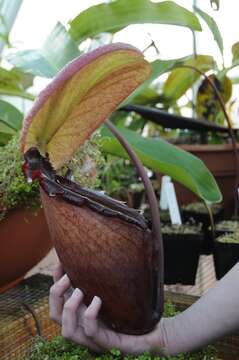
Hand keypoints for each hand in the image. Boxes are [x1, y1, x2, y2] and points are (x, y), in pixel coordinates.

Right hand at [49, 262, 168, 354]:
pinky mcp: (106, 343)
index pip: (59, 298)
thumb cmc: (133, 308)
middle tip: (67, 278)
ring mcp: (93, 338)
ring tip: (80, 291)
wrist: (153, 330)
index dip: (55, 281)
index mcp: (82, 312)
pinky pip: (90, 332)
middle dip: (56, 295)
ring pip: (66, 331)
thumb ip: (102, 277)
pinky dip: (89, 315)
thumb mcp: (113, 289)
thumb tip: (97, 249)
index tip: (61, 262)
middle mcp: (83, 326)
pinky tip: (98, 301)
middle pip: (54, 315)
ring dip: (69, 309)